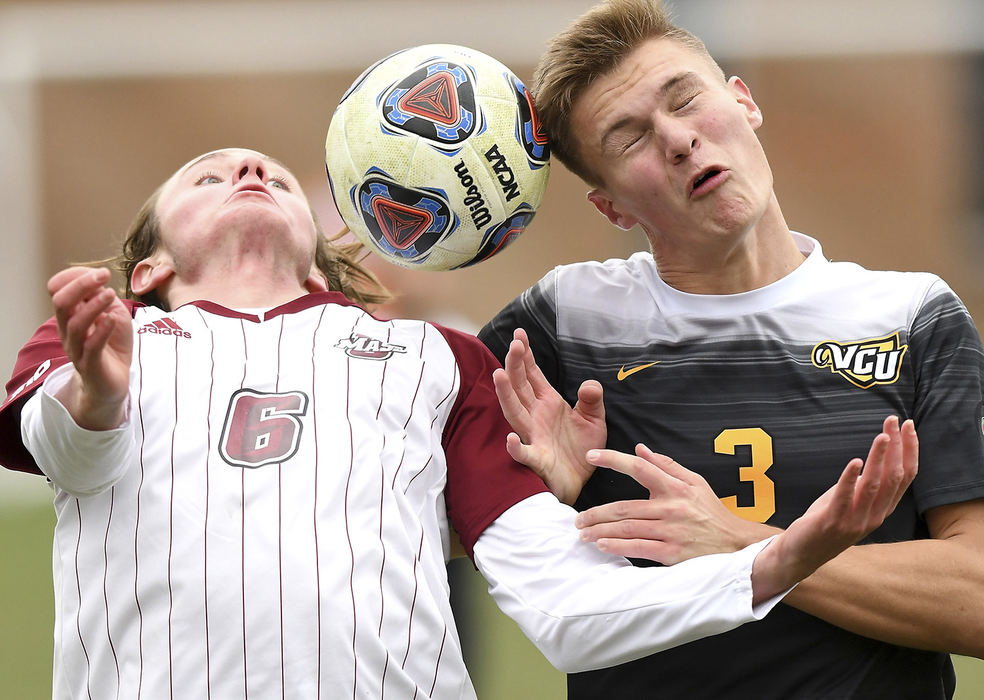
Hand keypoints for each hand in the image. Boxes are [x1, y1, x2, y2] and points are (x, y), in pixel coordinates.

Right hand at [48, 267, 132, 429]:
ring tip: (111, 294)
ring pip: (75, 323)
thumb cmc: (112, 343)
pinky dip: (101, 330)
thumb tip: (98, 277)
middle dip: (80, 285)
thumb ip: (102, 297)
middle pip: (61, 302)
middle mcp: (68, 330)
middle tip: (103, 276)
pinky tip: (112, 318)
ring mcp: (78, 348)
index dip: (76, 277)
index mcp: (70, 315)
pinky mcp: (91, 364)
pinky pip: (91, 346)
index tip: (103, 273)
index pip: (58, 290)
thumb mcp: (111, 313)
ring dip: (94, 305)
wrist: (113, 381)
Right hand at [492, 328, 605, 504]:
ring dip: (506, 395)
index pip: (532, 375)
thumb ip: (592, 400)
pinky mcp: (538, 459)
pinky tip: (511, 438)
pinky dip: (516, 447)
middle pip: (521, 386)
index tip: (519, 335)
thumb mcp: (594, 419)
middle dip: (515, 365)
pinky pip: (524, 453)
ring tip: (499, 375)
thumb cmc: (583, 448)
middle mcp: (536, 416)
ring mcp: (534, 436)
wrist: (581, 480)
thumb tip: (589, 385)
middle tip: (514, 344)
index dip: (525, 355)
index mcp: (548, 403)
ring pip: (515, 412)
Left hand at [575, 444, 775, 562]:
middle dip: (596, 512)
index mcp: (674, 487)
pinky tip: (602, 545)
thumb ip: (666, 465)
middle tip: (577, 517)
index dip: (613, 459)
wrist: (736, 544)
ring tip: (583, 532)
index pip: (639, 468)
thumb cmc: (711, 512)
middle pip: (624, 506)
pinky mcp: (672, 553)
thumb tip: (640, 449)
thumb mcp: (694, 482)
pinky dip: (618, 547)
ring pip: (627, 528)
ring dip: (601, 530)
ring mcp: (671, 531)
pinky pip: (639, 548)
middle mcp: (671, 508)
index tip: (591, 455)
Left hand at [751, 415, 916, 602]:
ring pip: (873, 486)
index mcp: (880, 510)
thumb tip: (870, 460)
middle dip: (897, 448)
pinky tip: (855, 461)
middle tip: (894, 421)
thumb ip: (862, 485)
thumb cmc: (824, 523)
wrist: (801, 554)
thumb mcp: (848, 500)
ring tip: (882, 437)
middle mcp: (874, 517)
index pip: (904, 477)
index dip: (909, 451)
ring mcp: (854, 522)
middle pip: (894, 478)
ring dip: (878, 458)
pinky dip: (850, 479)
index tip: (907, 426)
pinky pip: (844, 498)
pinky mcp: (833, 523)